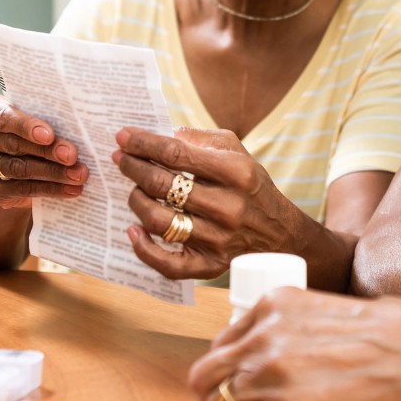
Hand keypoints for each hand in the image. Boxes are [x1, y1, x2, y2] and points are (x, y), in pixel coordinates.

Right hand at [0, 93, 86, 208]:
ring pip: (18, 169)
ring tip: (78, 175)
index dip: (26, 126)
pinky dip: (49, 190)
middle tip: (72, 156)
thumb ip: (44, 119)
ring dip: (53, 173)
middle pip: (13, 144)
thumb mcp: (31, 118)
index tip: (49, 135)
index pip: (2, 116)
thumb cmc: (27, 130)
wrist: (11, 165)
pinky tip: (70, 189)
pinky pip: (19, 190)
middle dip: (47, 151)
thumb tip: (77, 131)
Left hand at [115, 127, 308, 279]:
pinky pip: (168, 264)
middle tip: (120, 159)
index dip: (143, 144)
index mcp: (236, 172)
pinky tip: (133, 231)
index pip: (176, 154)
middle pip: (162, 185)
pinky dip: (144, 248)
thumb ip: (202, 139)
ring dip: (136, 201)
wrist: (280, 234)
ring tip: (133, 190)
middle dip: (133, 167)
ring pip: (159, 220)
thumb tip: (163, 135)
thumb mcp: (238, 152)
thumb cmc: (251, 187)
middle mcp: (228, 206)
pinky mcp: (210, 265)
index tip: (123, 136)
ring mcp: (218, 239)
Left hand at [188, 288, 400, 400]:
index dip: (229, 371)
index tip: (242, 386)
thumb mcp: (328, 315)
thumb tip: (268, 368)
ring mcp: (273, 372)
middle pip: (206, 377)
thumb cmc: (397, 334)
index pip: (220, 344)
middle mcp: (265, 334)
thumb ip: (291, 333)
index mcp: (274, 303)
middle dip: (219, 399)